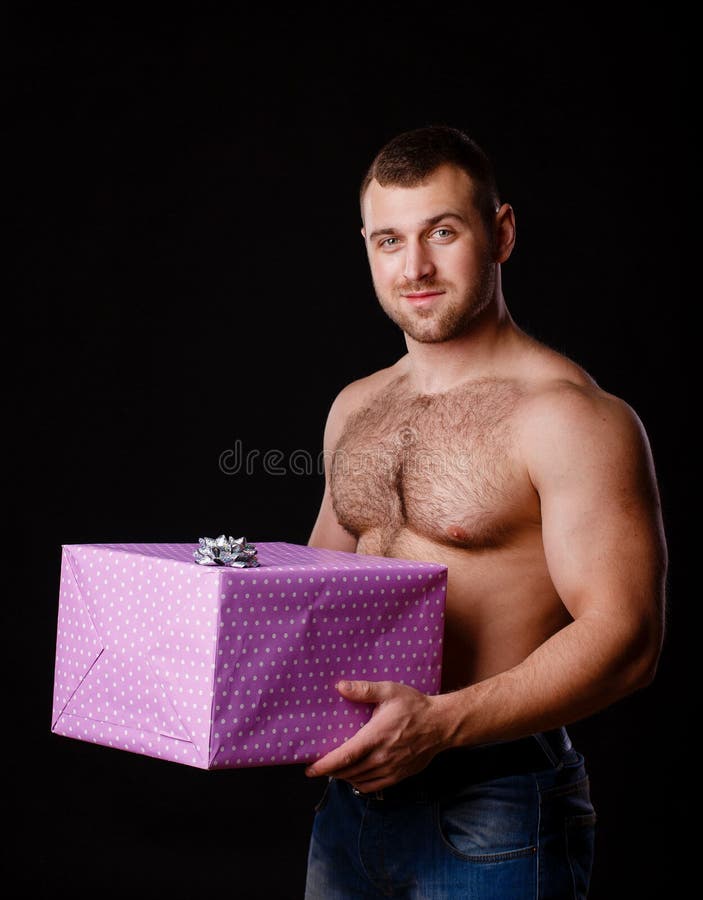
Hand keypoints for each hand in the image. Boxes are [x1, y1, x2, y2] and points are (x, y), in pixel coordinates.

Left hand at [304, 680, 448, 792]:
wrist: (440, 724)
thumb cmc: (414, 706)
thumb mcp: (389, 691)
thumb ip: (364, 690)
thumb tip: (340, 687)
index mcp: (376, 736)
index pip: (345, 756)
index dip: (325, 765)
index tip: (310, 769)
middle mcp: (382, 757)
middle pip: (348, 771)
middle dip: (330, 771)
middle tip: (317, 766)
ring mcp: (391, 769)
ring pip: (359, 780)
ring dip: (343, 777)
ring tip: (333, 769)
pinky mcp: (399, 776)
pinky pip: (372, 786)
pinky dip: (358, 784)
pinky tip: (353, 775)